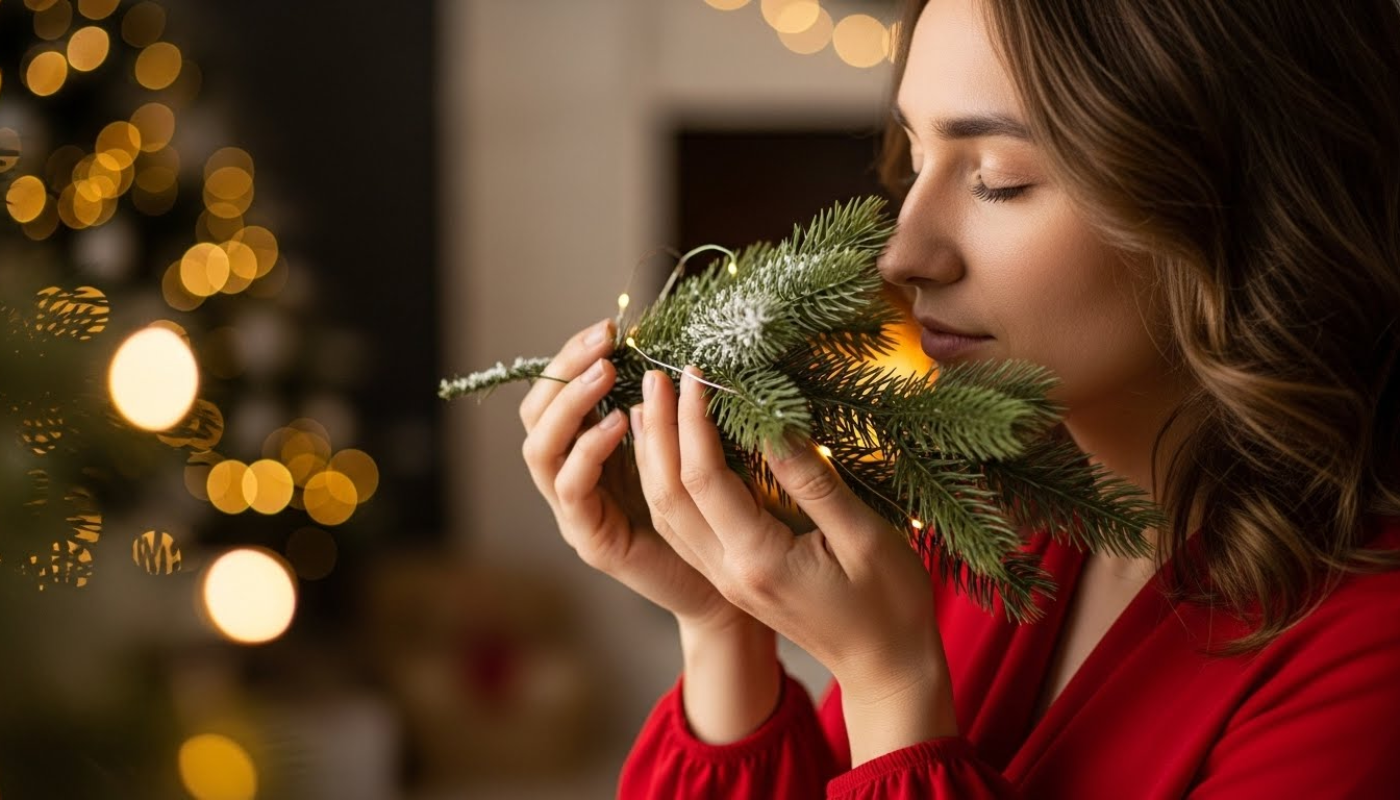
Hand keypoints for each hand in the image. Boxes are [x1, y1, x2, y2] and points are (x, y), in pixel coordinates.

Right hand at [518, 319, 750, 633]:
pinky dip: (588, 451)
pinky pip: (571, 489)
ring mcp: (574, 512)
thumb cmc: (709, 512)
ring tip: (606, 373)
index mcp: (586, 451)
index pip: (554, 394)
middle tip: (604, 341)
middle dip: (564, 370)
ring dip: (571, 404)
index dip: (571, 356)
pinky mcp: (591, 541)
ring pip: (540, 449)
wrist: (724, 588)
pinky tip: (619, 424)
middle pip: (535, 415)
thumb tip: (664, 348)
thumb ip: (662, 406)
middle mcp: (570, 479)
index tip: (608, 326)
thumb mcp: (681, 445)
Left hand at [632, 365, 958, 763]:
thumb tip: (774, 426)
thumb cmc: (889, 602)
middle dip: (660, 431)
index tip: (696, 374)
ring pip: (666, 512)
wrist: (885, 666)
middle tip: (654, 375)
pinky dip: (666, 483)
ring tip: (649, 404)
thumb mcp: (864, 537)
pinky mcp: (731, 576)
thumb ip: (814, 482)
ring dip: (653, 456)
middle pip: (669, 494)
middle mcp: (728, 570)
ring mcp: (724, 577)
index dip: (694, 422)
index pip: (704, 479)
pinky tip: (667, 454)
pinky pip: (682, 525)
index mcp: (758, 559)